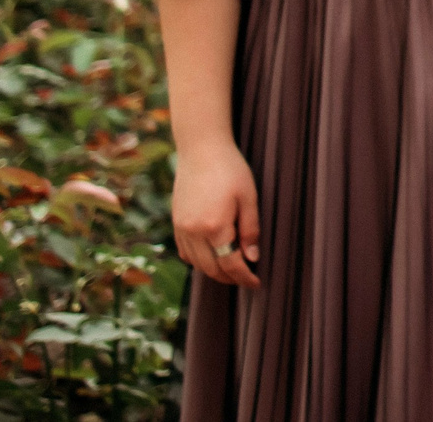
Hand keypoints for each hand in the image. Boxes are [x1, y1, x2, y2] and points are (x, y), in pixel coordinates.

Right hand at [170, 139, 259, 288]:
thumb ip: (250, 230)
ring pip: (196, 263)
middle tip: (247, 278)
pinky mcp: (176, 222)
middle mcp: (193, 231)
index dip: (244, 277)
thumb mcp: (248, 197)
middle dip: (230, 278)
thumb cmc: (230, 169)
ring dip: (214, 271)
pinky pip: (185, 252)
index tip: (256, 283)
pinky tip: (212, 256)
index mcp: (214, 226)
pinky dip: (198, 260)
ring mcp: (181, 228)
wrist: (201, 149)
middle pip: (211, 268)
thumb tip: (252, 258)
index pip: (230, 264)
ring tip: (232, 269)